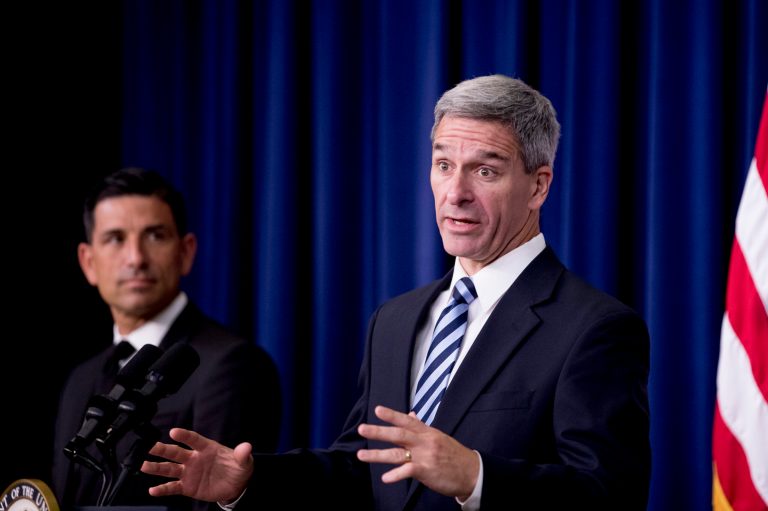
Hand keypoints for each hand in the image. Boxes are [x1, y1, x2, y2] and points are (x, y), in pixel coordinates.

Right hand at [141, 428, 253, 503]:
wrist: (235, 486)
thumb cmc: (237, 468)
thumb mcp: (244, 461)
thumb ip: (242, 454)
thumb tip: (246, 447)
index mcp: (207, 448)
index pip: (194, 440)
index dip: (184, 435)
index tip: (174, 431)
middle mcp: (194, 459)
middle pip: (176, 452)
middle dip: (163, 450)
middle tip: (151, 446)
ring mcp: (189, 472)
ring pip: (170, 469)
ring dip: (157, 467)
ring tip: (144, 465)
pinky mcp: (187, 486)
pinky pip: (173, 487)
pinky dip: (162, 489)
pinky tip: (152, 490)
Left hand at [356, 405, 478, 499]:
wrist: (472, 472)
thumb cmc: (453, 454)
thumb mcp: (438, 436)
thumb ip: (421, 427)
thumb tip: (410, 414)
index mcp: (427, 432)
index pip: (407, 421)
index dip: (392, 415)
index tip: (377, 410)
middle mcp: (424, 442)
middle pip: (399, 434)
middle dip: (379, 431)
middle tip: (362, 429)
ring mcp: (425, 456)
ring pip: (397, 454)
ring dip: (378, 455)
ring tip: (361, 455)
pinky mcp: (427, 471)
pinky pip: (408, 471)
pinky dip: (396, 474)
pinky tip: (385, 478)